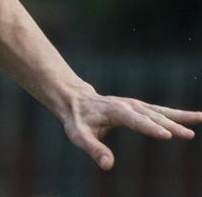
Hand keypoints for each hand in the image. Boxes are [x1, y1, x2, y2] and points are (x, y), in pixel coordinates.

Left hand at [61, 89, 201, 169]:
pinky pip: (162, 111)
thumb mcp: (78, 135)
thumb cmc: (77, 120)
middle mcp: (129, 106)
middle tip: (188, 136)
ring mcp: (136, 106)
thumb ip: (93, 149)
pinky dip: (179, 114)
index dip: (150, 128)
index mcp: (115, 111)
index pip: (135, 121)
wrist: (76, 100)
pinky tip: (196, 118)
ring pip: (161, 112)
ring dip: (181, 116)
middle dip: (171, 125)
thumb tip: (108, 166)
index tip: (167, 135)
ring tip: (201, 118)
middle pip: (153, 117)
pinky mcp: (141, 108)